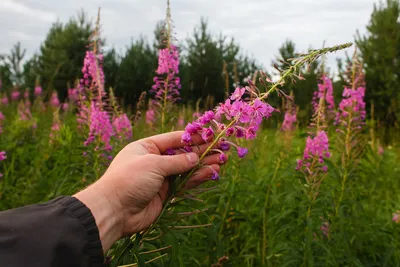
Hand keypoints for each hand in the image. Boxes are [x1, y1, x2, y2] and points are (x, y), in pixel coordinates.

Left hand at [74, 131, 224, 251]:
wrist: (114, 211)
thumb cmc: (129, 180)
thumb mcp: (153, 164)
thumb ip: (177, 161)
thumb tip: (195, 157)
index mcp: (146, 147)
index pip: (174, 139)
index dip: (192, 136)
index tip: (211, 134)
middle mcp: (154, 160)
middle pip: (182, 153)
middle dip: (202, 151)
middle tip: (222, 149)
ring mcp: (160, 177)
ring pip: (186, 169)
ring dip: (203, 165)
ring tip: (222, 161)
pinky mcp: (165, 193)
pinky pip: (185, 183)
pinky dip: (198, 178)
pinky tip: (211, 173)